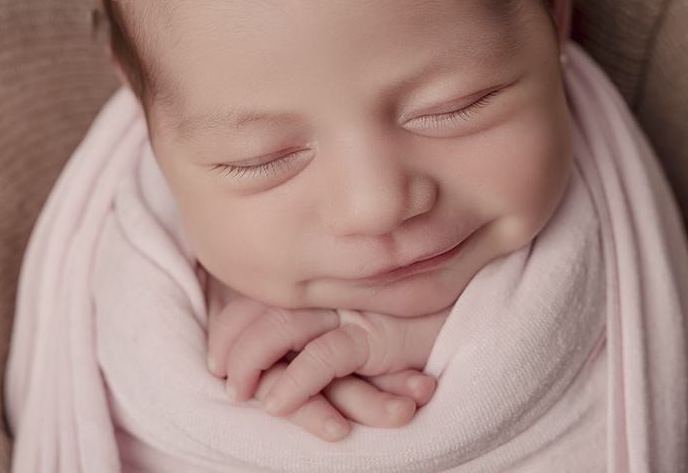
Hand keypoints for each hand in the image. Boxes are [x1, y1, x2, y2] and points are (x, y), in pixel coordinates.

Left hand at [205, 276, 449, 440]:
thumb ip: (330, 328)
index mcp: (325, 283)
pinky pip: (326, 357)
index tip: (214, 356)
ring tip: (237, 393)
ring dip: (251, 362)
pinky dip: (296, 381)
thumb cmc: (419, 319)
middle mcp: (334, 290)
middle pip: (264, 307)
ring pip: (283, 327)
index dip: (231, 324)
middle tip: (221, 378)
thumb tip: (282, 363)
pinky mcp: (377, 335)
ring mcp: (354, 309)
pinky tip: (276, 404)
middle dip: (233, 344)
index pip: (262, 295)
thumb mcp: (366, 323)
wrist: (473, 307)